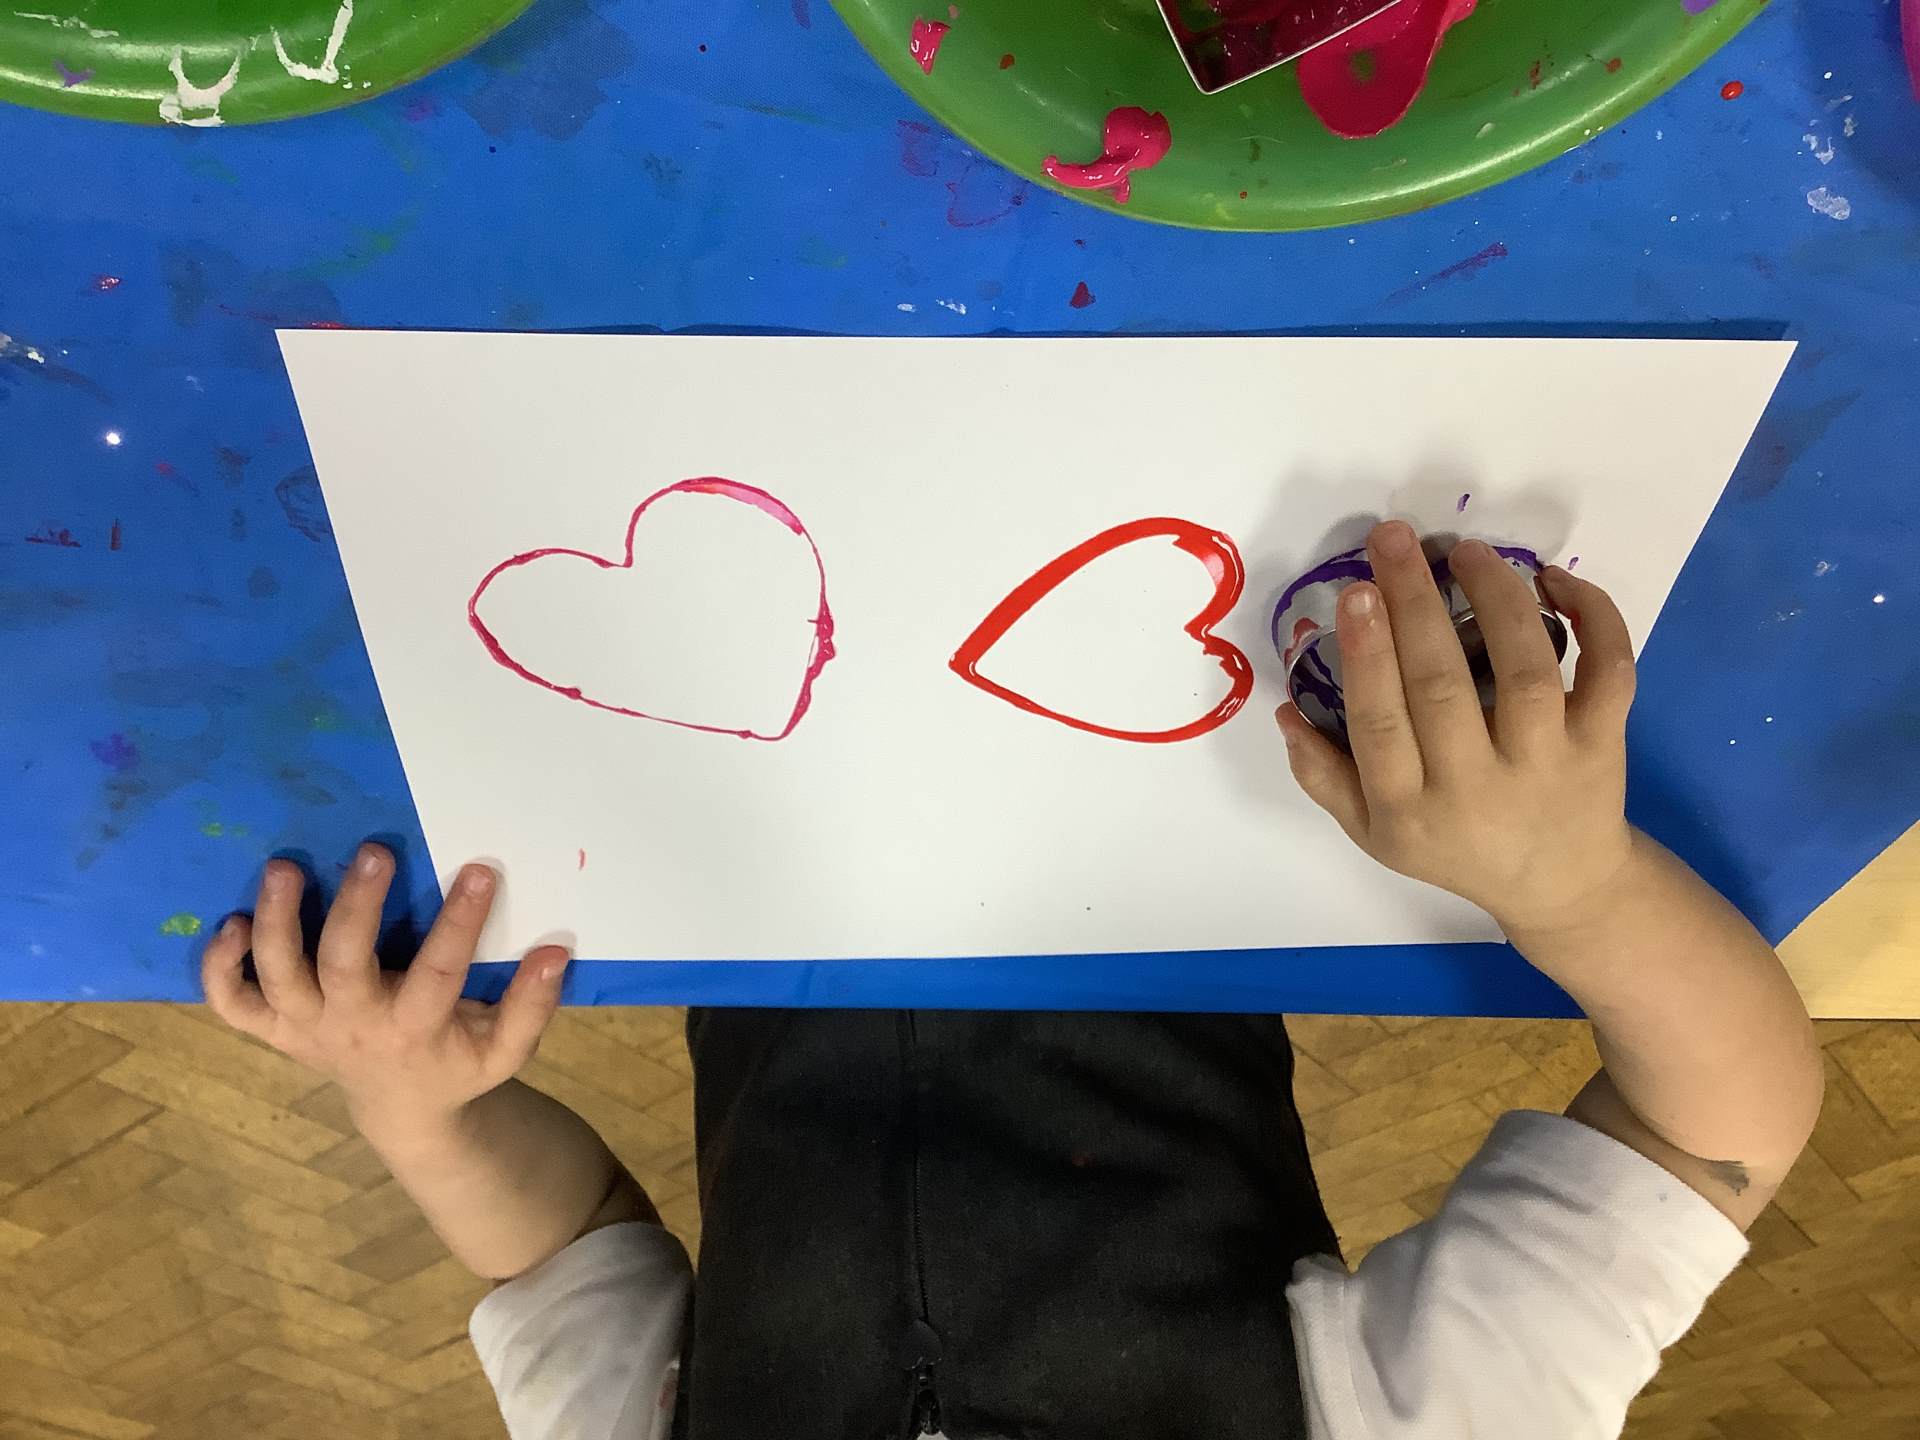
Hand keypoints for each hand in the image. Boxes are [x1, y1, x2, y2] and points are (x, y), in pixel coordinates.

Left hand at [202, 844, 568, 1132]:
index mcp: (412, 1031)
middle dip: (356, 907)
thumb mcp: (505, 1049)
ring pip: (277, 976)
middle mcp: (350, 1027)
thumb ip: (532, 1005)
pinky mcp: (274, 1028)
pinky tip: (230, 923)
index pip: (438, 974)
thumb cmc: (456, 1066)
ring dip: (276, 921)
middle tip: (376, 851)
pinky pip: (231, 1003)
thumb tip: (557, 950)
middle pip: (342, 965)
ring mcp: (304, 1028)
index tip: (481, 871)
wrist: (402, 1111)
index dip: (460, 924)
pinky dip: (219, 967)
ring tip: (284, 867)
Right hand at [1277, 519, 1639, 939]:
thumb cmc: (1455, 848)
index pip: (1381, 726)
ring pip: (1527, 673)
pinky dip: (1594, 620)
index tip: (1354, 593)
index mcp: (1410, 809)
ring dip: (1497, 601)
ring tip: (1467, 551)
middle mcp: (1478, 787)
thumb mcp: (1375, 834)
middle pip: (1443, 688)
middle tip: (1394, 541)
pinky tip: (1555, 580)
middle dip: (1415, 606)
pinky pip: (1608, 674)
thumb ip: (1325, 777)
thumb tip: (1286, 710)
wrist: (1562, 885)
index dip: (1367, 657)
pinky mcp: (1604, 744)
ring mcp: (1548, 765)